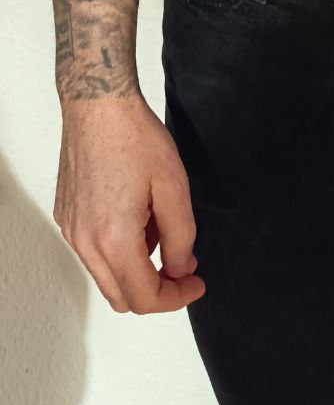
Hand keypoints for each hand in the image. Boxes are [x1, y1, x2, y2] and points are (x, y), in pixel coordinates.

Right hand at [54, 94, 205, 313]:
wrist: (98, 105)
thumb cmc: (135, 138)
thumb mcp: (174, 186)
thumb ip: (181, 236)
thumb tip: (180, 268)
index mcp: (114, 239)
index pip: (144, 298)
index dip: (176, 298)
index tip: (196, 283)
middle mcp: (85, 242)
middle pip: (122, 297)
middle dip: (156, 289)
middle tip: (184, 264)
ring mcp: (71, 230)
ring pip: (106, 276)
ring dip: (137, 268)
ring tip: (160, 226)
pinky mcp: (66, 217)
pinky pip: (93, 252)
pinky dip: (118, 250)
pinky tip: (138, 215)